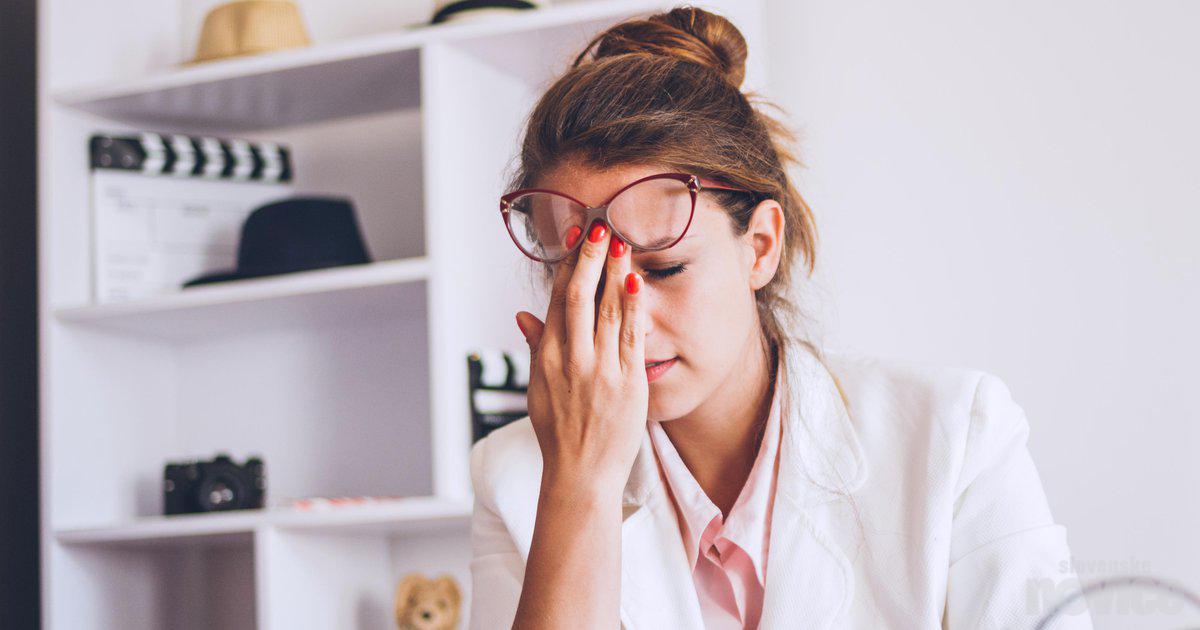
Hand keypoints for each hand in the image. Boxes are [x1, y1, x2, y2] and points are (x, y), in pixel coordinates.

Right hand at [515, 219, 647, 496]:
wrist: (581, 475)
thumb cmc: (560, 433)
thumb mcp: (538, 388)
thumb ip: (535, 347)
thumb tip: (522, 314)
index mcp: (547, 357)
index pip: (556, 300)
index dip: (567, 266)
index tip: (577, 240)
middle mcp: (571, 359)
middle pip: (578, 297)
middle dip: (590, 260)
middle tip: (601, 229)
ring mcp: (599, 370)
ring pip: (606, 310)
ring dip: (614, 272)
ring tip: (622, 243)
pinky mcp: (626, 383)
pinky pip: (631, 336)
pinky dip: (633, 307)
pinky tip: (637, 281)